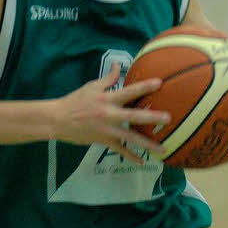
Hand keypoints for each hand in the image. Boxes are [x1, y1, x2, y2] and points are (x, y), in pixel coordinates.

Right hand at [50, 63, 166, 162]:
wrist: (59, 120)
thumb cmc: (75, 101)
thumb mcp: (91, 86)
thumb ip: (108, 78)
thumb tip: (118, 66)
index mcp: (107, 99)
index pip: (129, 91)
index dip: (144, 86)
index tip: (159, 83)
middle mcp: (110, 114)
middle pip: (134, 116)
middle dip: (151, 117)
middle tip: (168, 118)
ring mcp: (108, 130)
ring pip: (130, 138)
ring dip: (147, 144)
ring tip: (163, 148)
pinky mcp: (104, 141)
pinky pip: (120, 150)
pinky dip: (130, 156)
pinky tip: (142, 162)